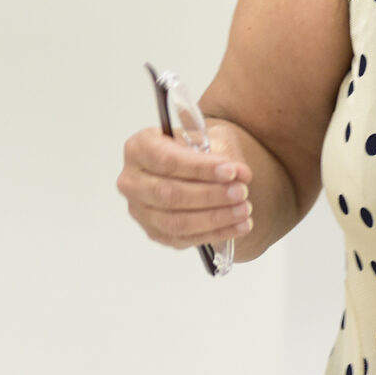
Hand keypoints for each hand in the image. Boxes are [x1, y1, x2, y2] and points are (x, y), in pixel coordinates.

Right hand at [117, 127, 252, 249]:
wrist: (192, 166)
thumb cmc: (197, 148)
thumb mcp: (208, 136)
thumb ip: (222, 152)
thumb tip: (241, 174)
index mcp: (139, 148)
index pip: (167, 160)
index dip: (200, 168)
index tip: (231, 171)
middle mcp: (132, 180)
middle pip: (169, 194)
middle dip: (210, 195)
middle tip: (241, 192)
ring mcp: (139, 210)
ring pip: (176, 222)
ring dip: (214, 218)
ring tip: (244, 210)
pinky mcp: (153, 232)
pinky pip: (183, 239)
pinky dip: (214, 234)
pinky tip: (238, 226)